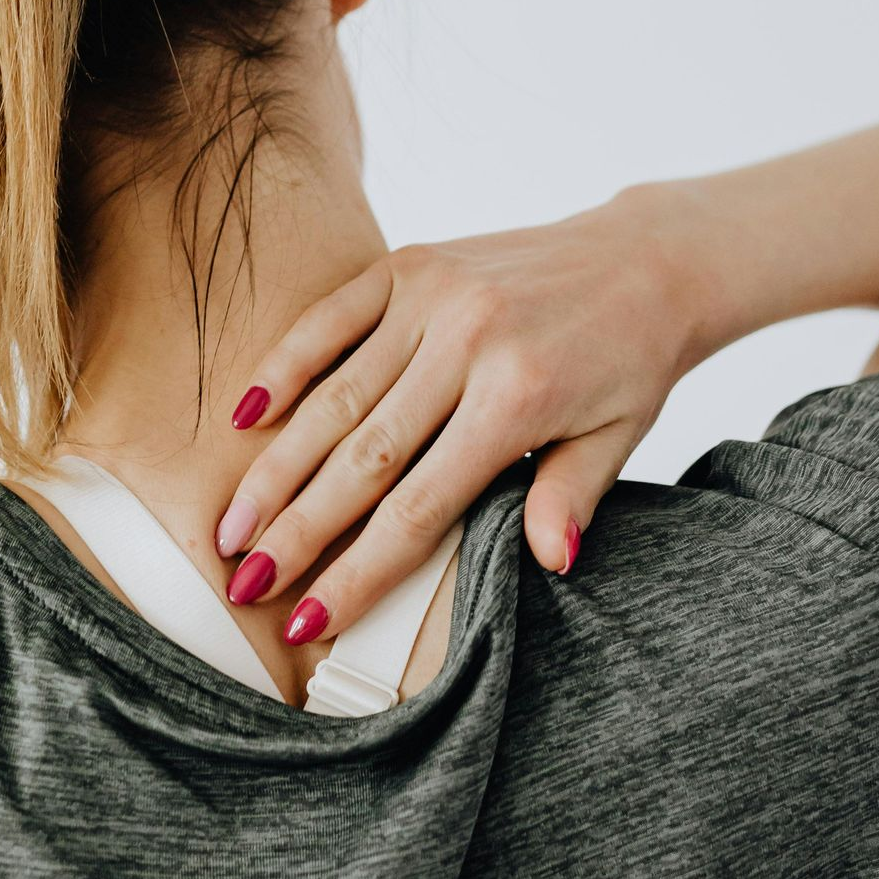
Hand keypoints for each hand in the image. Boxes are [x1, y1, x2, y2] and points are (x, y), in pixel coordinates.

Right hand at [214, 190, 708, 641]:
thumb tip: (548, 564)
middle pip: (362, 458)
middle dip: (297, 529)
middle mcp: (467, 344)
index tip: (308, 619)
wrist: (647, 259)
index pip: (420, 507)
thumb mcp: (617, 439)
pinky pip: (331, 319)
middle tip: (242, 583)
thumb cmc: (629, 362)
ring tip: (232, 526)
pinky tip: (243, 417)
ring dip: (276, 467)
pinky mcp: (411, 264)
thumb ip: (569, 498)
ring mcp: (433, 298)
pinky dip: (284, 365)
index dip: (359, 570)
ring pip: (334, 397)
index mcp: (519, 399)